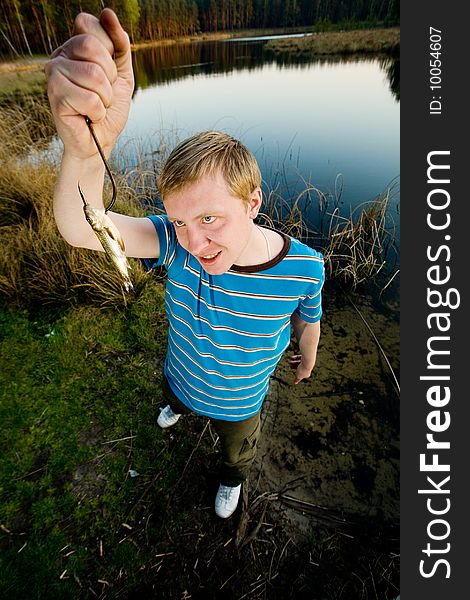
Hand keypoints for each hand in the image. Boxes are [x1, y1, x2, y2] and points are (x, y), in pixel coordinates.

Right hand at [45, 9, 133, 159]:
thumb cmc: (109, 110)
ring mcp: (54, 74)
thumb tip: (108, 13)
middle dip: (109, 76)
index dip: (110, 51)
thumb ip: (120, 45)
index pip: (91, 26)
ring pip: (94, 75)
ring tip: (97, 106)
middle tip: (103, 93)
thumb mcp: (122, 74)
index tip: (109, 72)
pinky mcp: (55, 96)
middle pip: (93, 48)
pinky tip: (89, 117)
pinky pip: (90, 99)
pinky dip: (98, 112)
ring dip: (105, 98)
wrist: (100, 142)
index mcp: (74, 47)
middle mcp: (60, 56)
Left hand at [289, 354, 312, 384]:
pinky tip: (291, 357)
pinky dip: (295, 358)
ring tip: (289, 361)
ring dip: (293, 362)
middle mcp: (308, 368)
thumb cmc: (303, 369)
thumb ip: (296, 379)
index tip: (293, 371)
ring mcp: (307, 363)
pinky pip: (300, 358)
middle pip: (299, 367)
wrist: (307, 361)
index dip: (296, 373)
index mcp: (307, 374)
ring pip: (299, 362)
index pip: (300, 374)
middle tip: (289, 364)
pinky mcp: (306, 357)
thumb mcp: (298, 376)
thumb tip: (294, 383)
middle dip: (293, 366)